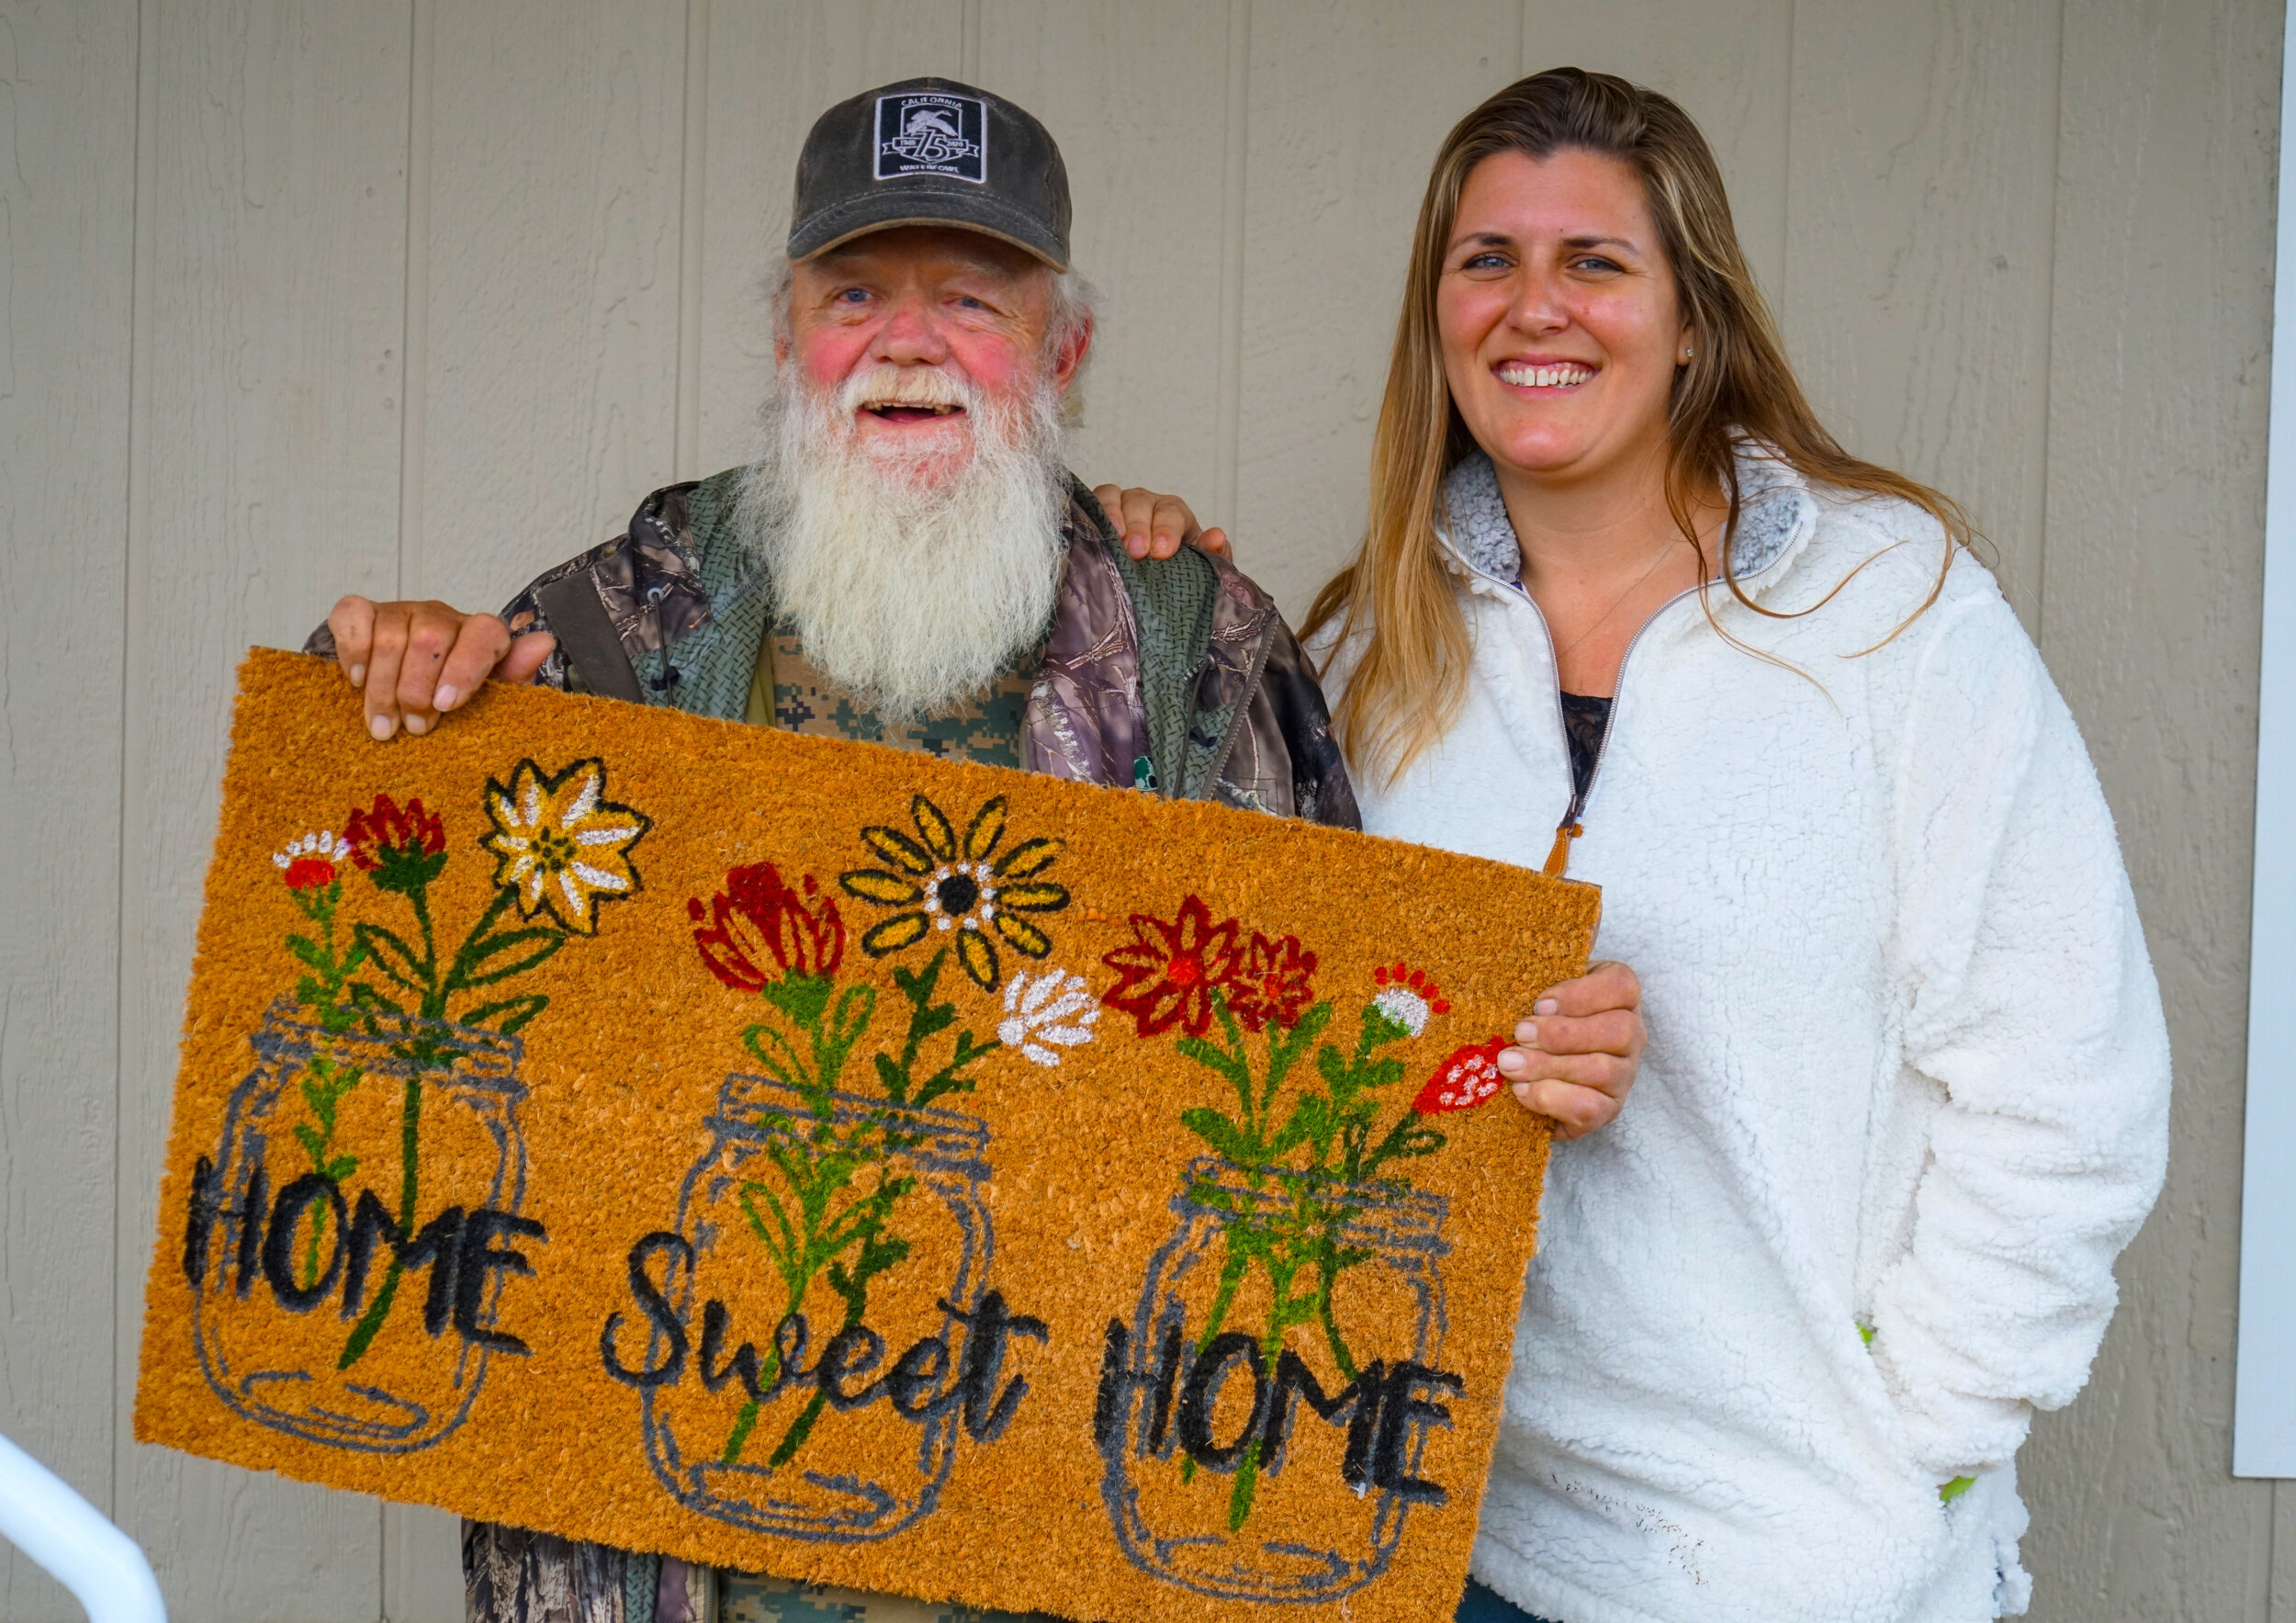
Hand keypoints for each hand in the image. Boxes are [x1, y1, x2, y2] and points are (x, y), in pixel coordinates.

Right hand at [326, 595, 554, 739]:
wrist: (401, 693)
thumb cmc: (451, 700)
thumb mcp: (488, 699)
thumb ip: (514, 676)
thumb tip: (543, 642)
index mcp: (480, 635)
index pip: (484, 632)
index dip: (465, 668)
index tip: (446, 706)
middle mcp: (441, 616)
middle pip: (430, 639)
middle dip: (418, 690)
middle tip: (416, 728)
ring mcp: (400, 611)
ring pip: (390, 637)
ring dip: (384, 688)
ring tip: (385, 726)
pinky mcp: (363, 613)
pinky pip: (353, 618)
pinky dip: (353, 652)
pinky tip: (356, 682)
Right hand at [1092, 483, 1232, 561]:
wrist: (1152, 582)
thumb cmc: (1174, 571)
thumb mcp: (1199, 567)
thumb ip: (1213, 555)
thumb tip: (1217, 537)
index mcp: (1173, 514)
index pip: (1171, 513)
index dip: (1166, 530)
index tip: (1162, 552)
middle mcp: (1146, 504)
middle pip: (1140, 502)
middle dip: (1138, 526)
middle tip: (1137, 551)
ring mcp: (1119, 505)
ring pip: (1113, 497)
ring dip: (1112, 516)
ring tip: (1113, 541)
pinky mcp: (1096, 513)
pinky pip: (1090, 504)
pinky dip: (1090, 514)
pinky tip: (1091, 534)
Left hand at [1500, 960, 1644, 1138]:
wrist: (1528, 1074)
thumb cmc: (1536, 1018)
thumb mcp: (1540, 982)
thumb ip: (1552, 953)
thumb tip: (1566, 912)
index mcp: (1619, 996)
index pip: (1621, 986)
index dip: (1581, 994)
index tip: (1539, 1002)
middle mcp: (1632, 1035)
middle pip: (1618, 1030)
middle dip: (1562, 1034)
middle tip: (1519, 1033)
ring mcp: (1624, 1076)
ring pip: (1602, 1070)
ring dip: (1548, 1066)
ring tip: (1508, 1063)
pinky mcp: (1607, 1111)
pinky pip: (1590, 1109)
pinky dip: (1552, 1099)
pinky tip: (1521, 1091)